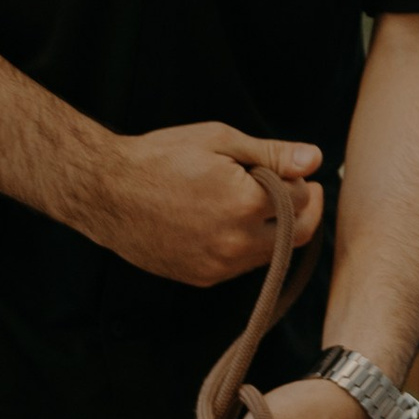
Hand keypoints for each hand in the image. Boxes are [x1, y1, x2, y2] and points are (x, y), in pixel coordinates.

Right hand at [80, 126, 324, 286]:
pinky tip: (233, 222)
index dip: (302, 183)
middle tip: (300, 192)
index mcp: (245, 204)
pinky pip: (242, 266)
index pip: (300, 201)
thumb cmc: (160, 157)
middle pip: (296, 236)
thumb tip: (314, 159)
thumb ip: (272, 154)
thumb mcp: (220, 141)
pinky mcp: (201, 277)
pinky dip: (248, 246)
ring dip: (277, 231)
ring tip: (260, 203)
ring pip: (271, 255)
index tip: (296, 172)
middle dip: (306, 213)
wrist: (105, 191)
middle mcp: (236, 242)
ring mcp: (218, 265)